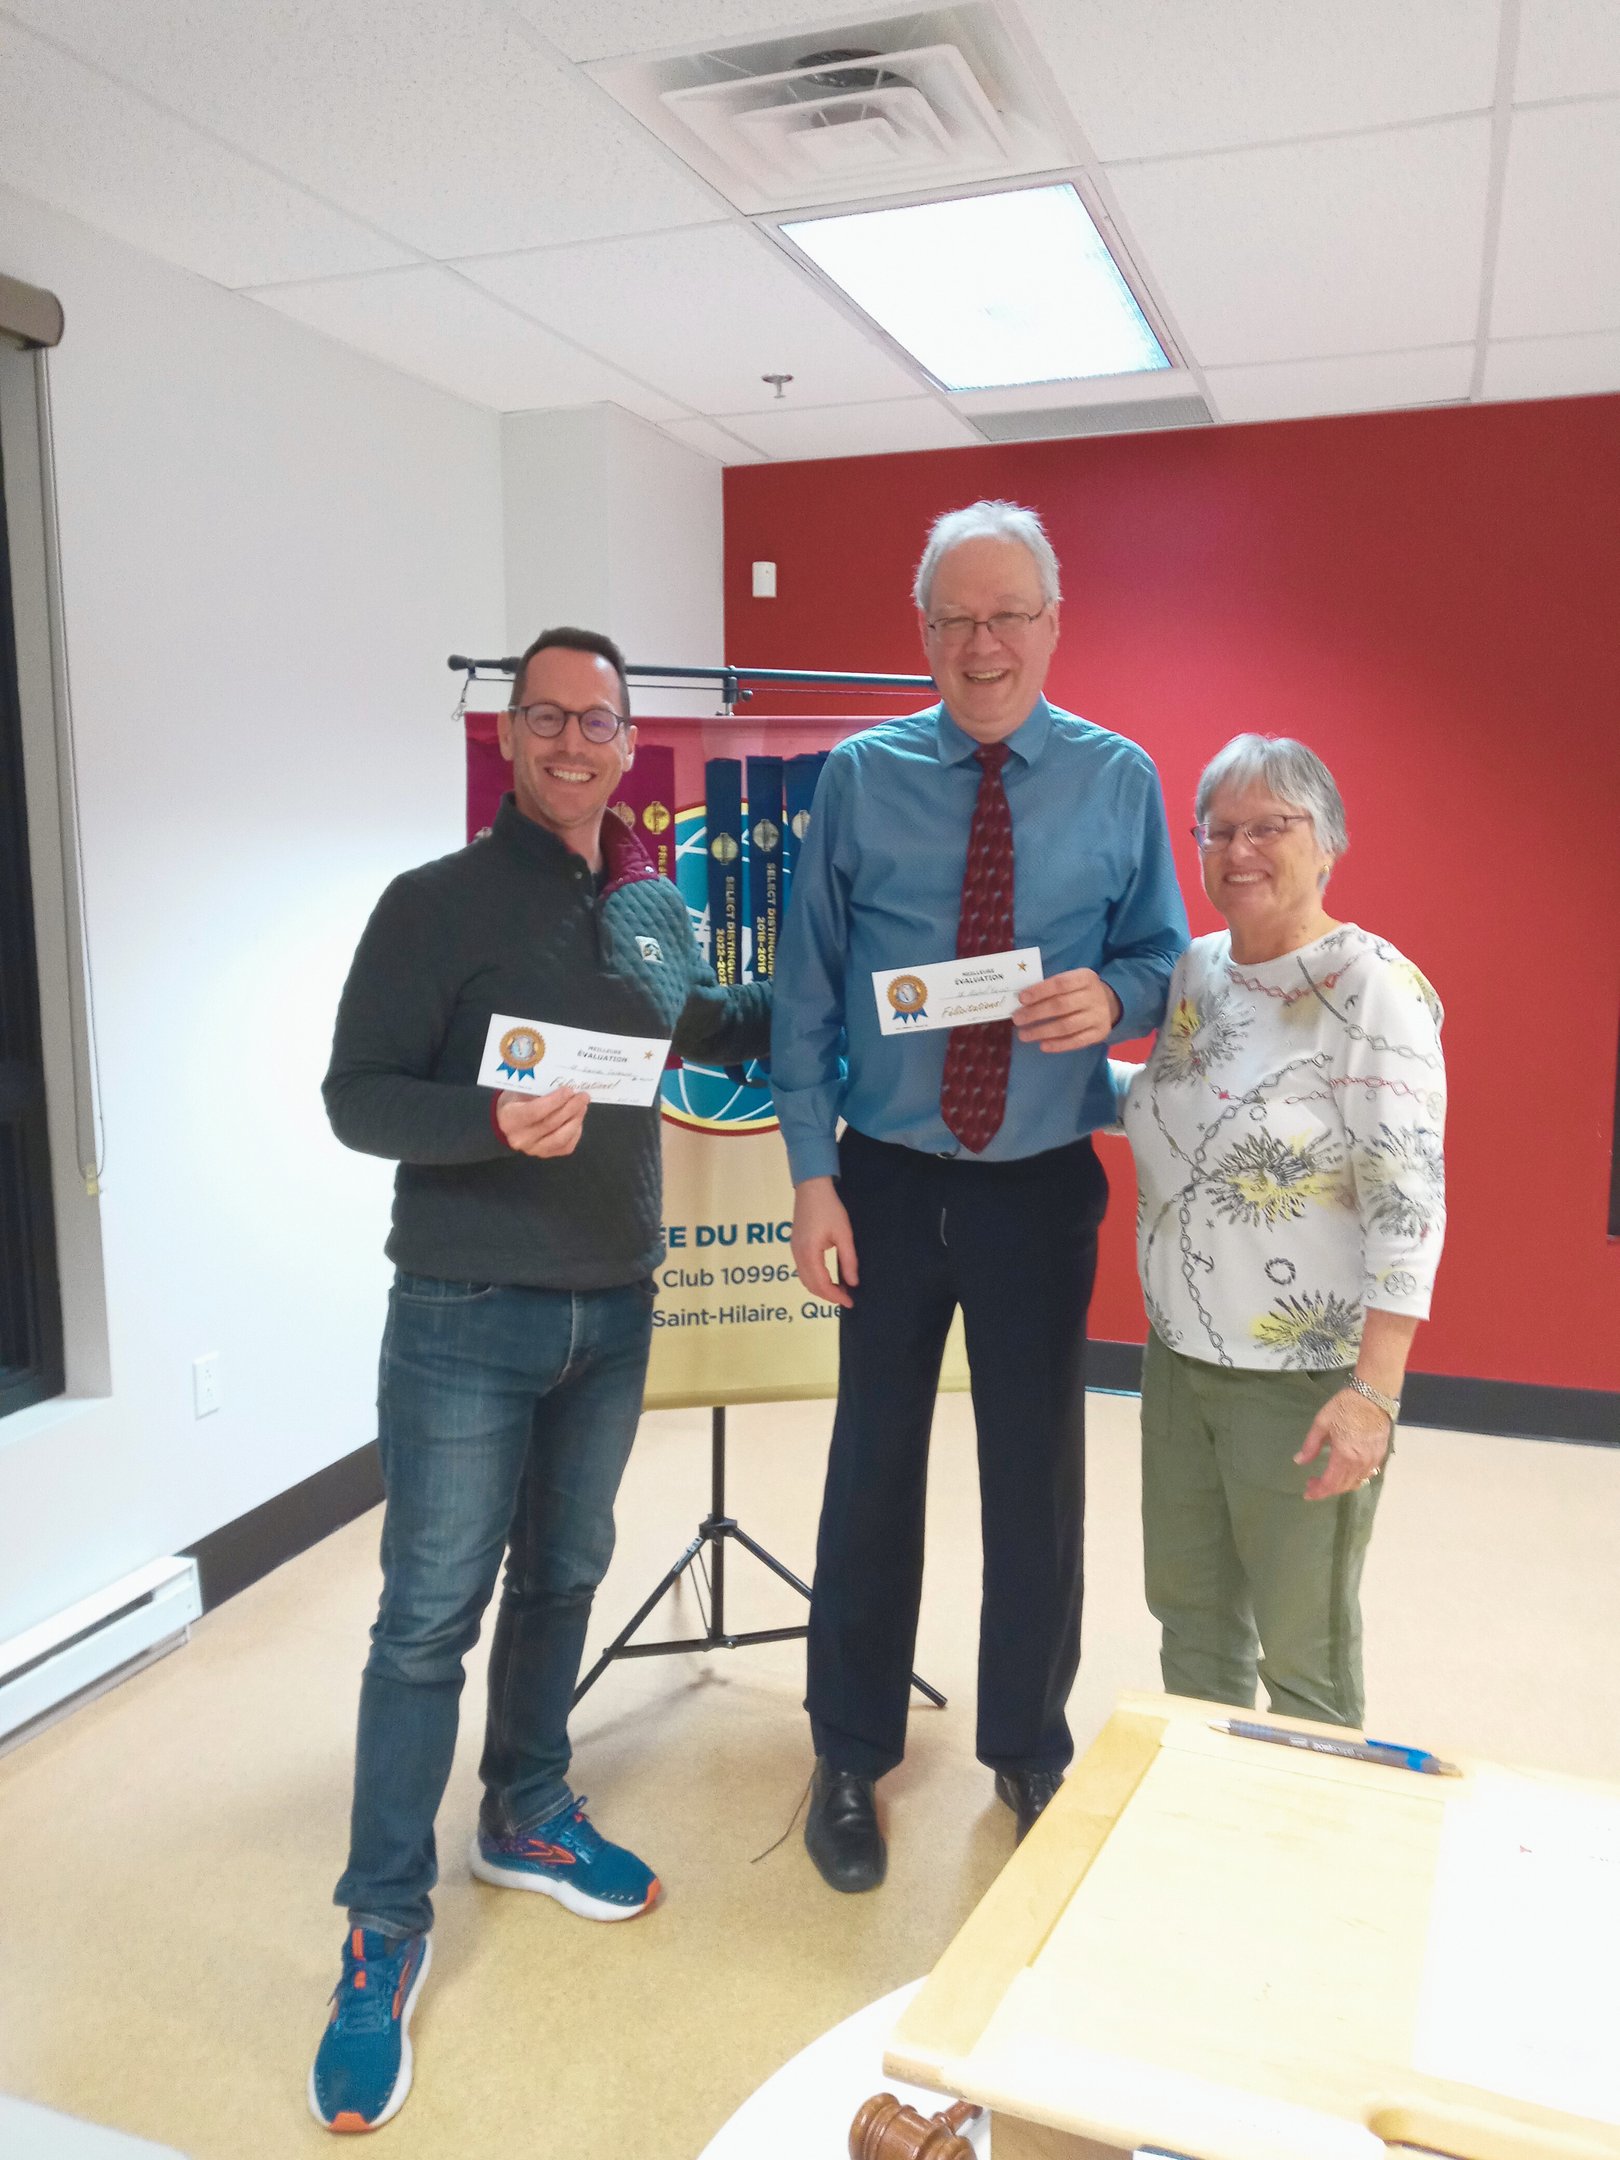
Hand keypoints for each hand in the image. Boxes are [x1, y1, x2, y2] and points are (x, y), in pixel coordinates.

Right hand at [495, 1086, 589, 1158]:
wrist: (509, 1121)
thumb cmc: (516, 1101)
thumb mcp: (521, 1091)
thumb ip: (540, 1090)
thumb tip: (565, 1089)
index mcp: (510, 1119)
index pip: (535, 1112)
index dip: (555, 1101)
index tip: (569, 1090)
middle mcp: (520, 1138)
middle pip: (551, 1124)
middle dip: (571, 1108)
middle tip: (582, 1096)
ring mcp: (533, 1149)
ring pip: (561, 1137)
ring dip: (576, 1120)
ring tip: (583, 1106)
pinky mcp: (545, 1154)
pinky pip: (566, 1146)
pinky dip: (575, 1132)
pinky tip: (577, 1119)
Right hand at [791, 1176, 857, 1309]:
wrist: (811, 1188)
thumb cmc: (830, 1209)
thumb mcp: (844, 1234)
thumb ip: (848, 1260)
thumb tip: (853, 1283)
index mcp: (809, 1253)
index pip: (821, 1284)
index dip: (835, 1296)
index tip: (849, 1302)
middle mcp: (797, 1254)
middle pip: (810, 1285)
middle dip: (827, 1295)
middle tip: (846, 1298)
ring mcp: (794, 1250)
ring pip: (804, 1279)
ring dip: (820, 1288)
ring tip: (839, 1289)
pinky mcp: (795, 1245)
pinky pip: (802, 1269)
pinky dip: (814, 1278)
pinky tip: (828, 1277)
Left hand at [1015, 969, 1122, 1052]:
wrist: (1111, 1003)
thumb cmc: (1080, 991)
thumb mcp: (1072, 981)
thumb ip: (1051, 987)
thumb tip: (1023, 1000)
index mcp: (1085, 978)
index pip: (1061, 983)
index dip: (1040, 991)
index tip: (1021, 998)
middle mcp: (1094, 996)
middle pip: (1062, 1005)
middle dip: (1036, 1013)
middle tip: (1017, 1019)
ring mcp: (1098, 1016)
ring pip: (1067, 1026)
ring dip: (1043, 1031)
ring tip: (1024, 1035)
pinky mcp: (1100, 1033)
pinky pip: (1077, 1041)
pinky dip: (1058, 1045)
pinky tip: (1043, 1045)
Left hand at [1295, 1388, 1391, 1500]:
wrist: (1372, 1396)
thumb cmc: (1344, 1407)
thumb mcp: (1321, 1423)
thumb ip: (1310, 1445)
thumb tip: (1299, 1461)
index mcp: (1344, 1455)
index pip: (1330, 1483)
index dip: (1318, 1491)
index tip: (1307, 1493)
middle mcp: (1360, 1463)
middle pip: (1343, 1486)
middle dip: (1326, 1490)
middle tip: (1312, 1484)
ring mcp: (1372, 1460)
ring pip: (1356, 1482)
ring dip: (1340, 1485)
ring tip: (1326, 1480)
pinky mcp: (1380, 1455)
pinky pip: (1366, 1475)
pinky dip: (1354, 1479)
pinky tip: (1345, 1473)